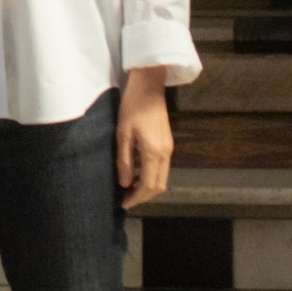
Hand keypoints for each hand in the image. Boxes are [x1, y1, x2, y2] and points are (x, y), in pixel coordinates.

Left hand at [117, 67, 173, 208]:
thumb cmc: (132, 107)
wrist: (149, 86)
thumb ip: (125, 161)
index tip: (124, 204)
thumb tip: (125, 184)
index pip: (148, 186)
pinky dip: (151, 176)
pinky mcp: (167, 143)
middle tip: (126, 199)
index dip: (136, 198)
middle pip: (158, 186)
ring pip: (162, 178)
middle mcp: (165, 153)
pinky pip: (162, 167)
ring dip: (147, 187)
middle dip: (143, 196)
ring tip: (129, 188)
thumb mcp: (123, 134)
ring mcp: (168, 148)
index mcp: (154, 152)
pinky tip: (137, 173)